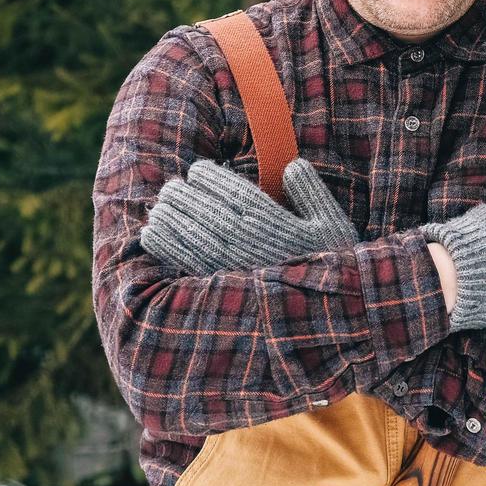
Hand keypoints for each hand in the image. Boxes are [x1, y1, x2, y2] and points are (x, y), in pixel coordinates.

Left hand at [139, 158, 357, 274]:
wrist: (330, 318)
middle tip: (171, 189)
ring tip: (159, 208)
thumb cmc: (334, 267)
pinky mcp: (219, 287)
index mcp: (273, 221)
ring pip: (190, 233)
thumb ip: (311, 192)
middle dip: (182, 195)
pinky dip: (164, 245)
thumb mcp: (333, 225)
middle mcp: (247, 241)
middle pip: (204, 209)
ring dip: (169, 217)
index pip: (231, 190)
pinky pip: (183, 261)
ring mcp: (230, 265)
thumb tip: (291, 166)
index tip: (197, 172)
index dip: (209, 177)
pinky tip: (151, 235)